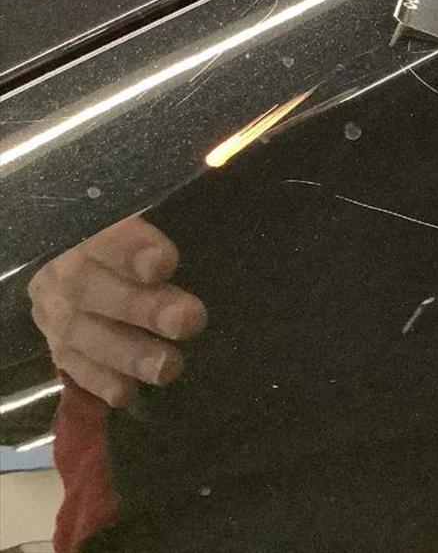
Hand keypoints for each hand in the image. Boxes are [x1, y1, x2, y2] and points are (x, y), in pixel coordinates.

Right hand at [28, 215, 205, 406]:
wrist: (103, 265)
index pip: (102, 231)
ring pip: (80, 332)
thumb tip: (226, 201)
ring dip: (127, 353)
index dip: (129, 248)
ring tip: (169, 367)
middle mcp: (62, 266)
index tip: (165, 262)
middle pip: (89, 285)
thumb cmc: (152, 238)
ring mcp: (54, 308)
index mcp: (87, 225)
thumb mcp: (166, 216)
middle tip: (189, 320)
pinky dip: (100, 380)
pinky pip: (71, 365)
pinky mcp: (57, 344)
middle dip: (140, 307)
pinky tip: (128, 392)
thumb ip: (184, 214)